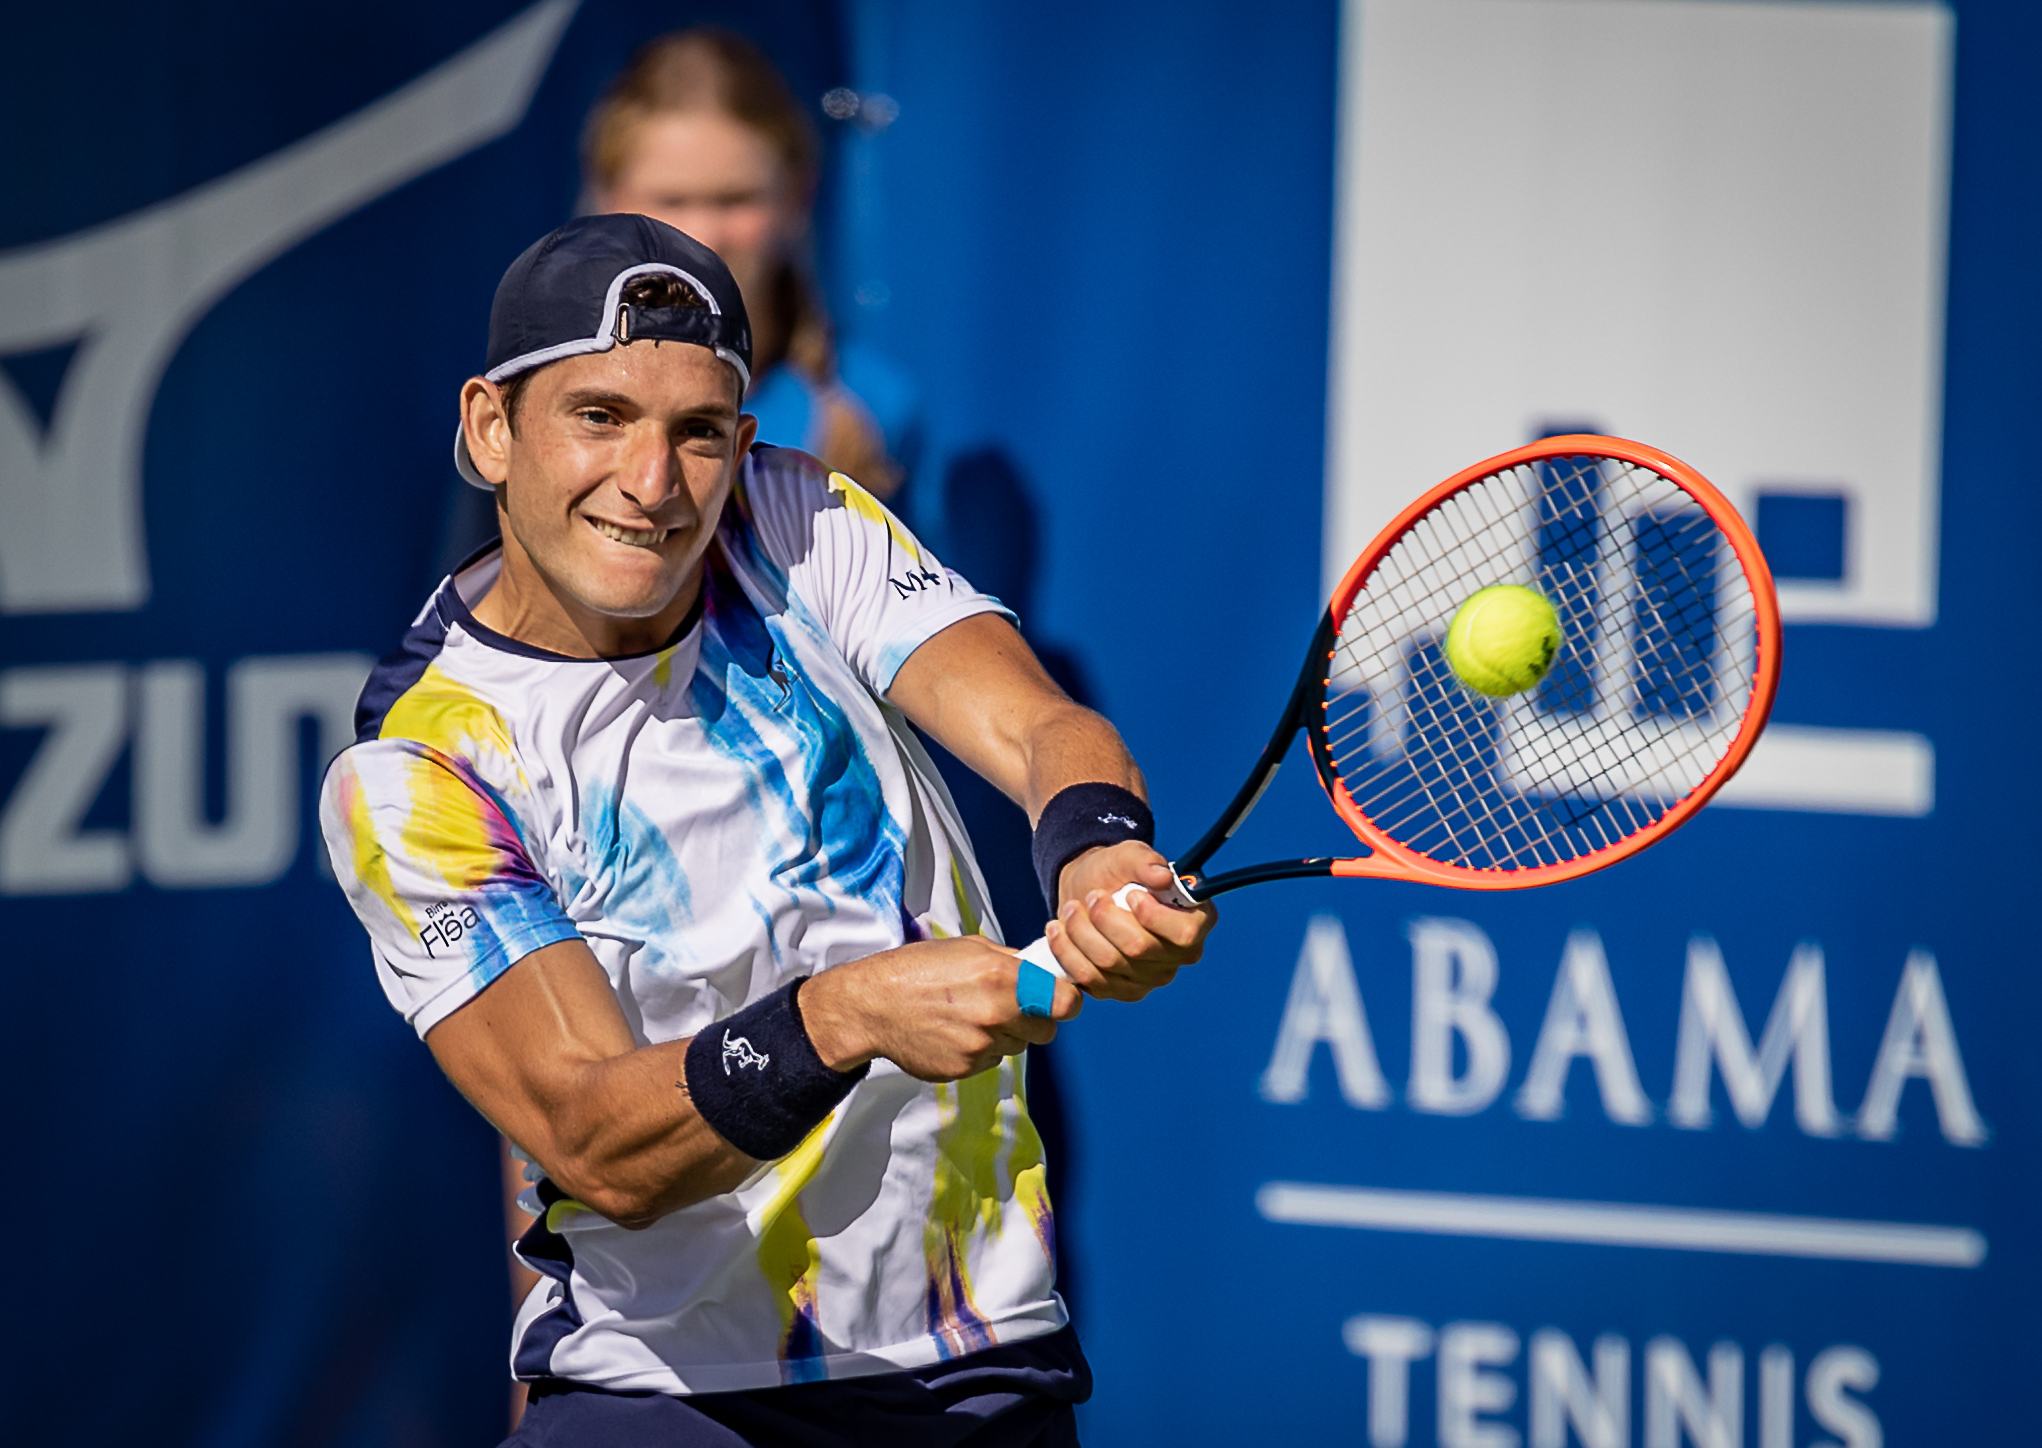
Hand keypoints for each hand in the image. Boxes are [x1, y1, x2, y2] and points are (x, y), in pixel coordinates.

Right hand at [800, 936, 1082, 1081]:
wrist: (874, 1005)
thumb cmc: (919, 968)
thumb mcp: (967, 948)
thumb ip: (1009, 960)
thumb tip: (1041, 970)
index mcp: (1002, 977)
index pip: (1065, 1003)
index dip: (1067, 1001)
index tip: (1060, 999)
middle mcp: (997, 1014)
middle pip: (1046, 1031)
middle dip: (1036, 1020)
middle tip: (1012, 1009)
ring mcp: (981, 1045)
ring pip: (1017, 1047)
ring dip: (1006, 1035)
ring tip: (973, 1016)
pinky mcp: (966, 1068)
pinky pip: (990, 1060)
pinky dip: (981, 1049)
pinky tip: (955, 1032)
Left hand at [1047, 840, 1217, 1001]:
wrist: (1089, 892)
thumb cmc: (1118, 872)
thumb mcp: (1129, 855)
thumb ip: (1145, 861)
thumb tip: (1163, 876)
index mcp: (1196, 922)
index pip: (1184, 935)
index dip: (1153, 916)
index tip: (1130, 894)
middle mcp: (1178, 956)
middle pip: (1138, 949)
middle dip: (1104, 918)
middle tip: (1091, 896)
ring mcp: (1150, 979)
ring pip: (1107, 964)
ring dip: (1080, 932)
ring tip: (1071, 908)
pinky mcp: (1120, 991)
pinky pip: (1089, 980)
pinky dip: (1068, 953)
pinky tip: (1058, 931)